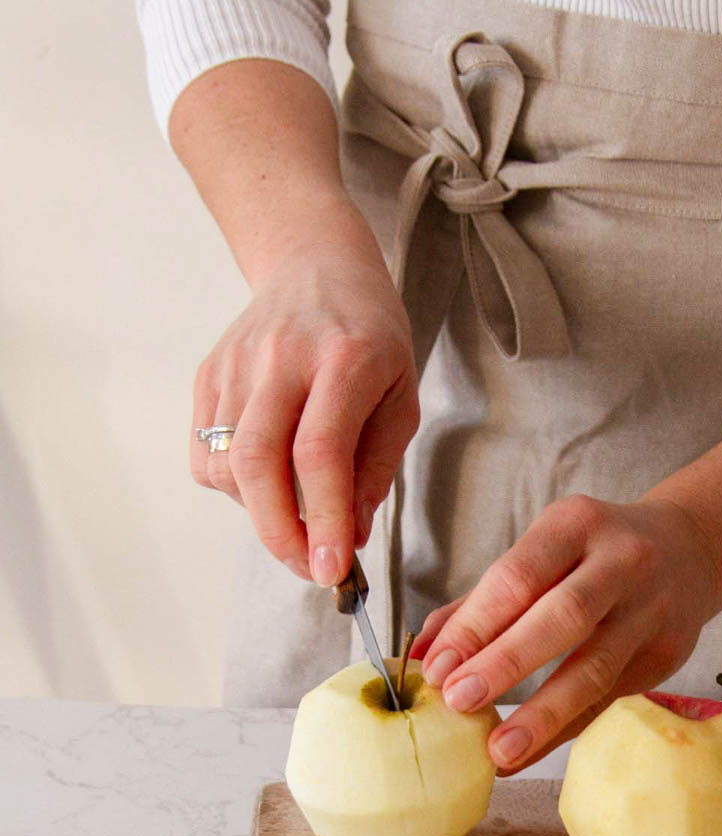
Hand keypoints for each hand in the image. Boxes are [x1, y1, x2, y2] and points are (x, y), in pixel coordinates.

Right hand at [190, 236, 418, 584]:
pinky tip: (268, 483)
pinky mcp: (208, 376)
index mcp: (344, 359)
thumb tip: (352, 537)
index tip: (333, 570)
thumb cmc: (370, 337)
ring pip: (228, 465)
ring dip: (260, 514)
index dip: (325, 520)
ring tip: (297, 515)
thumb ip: (375, 470)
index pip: (320, 453)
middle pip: (258, 463)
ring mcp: (236, 365)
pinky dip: (235, 490)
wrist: (314, 264)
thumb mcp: (400, 398)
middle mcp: (280, 358)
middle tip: (309, 569)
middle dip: (280, 534)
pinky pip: (207, 455)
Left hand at [411, 493, 721, 771]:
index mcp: (576, 525)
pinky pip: (609, 698)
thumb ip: (481, 602)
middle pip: (563, 617)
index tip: (437, 668)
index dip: (475, 625)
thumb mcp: (543, 551)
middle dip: (507, 662)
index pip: (518, 577)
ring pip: (595, 667)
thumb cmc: (593, 554)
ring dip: (543, 714)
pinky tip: (526, 754)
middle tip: (459, 701)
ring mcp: (651, 610)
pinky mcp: (667, 655)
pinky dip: (564, 730)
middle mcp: (621, 562)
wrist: (691, 550)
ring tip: (498, 751)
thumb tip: (419, 657)